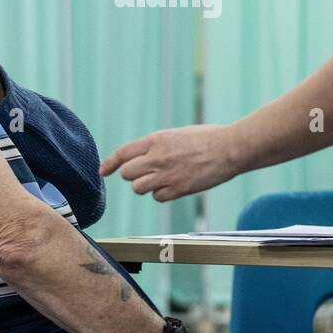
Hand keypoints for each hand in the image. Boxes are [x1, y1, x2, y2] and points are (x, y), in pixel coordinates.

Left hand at [99, 124, 237, 201]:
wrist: (229, 148)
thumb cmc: (207, 138)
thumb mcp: (176, 134)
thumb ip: (157, 145)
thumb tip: (142, 156)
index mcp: (156, 140)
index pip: (123, 153)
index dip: (110, 164)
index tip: (103, 171)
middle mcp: (157, 157)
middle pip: (127, 174)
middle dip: (133, 175)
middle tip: (146, 173)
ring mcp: (167, 175)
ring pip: (138, 188)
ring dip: (146, 186)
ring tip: (162, 179)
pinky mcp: (179, 189)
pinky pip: (158, 197)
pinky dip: (163, 194)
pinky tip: (175, 186)